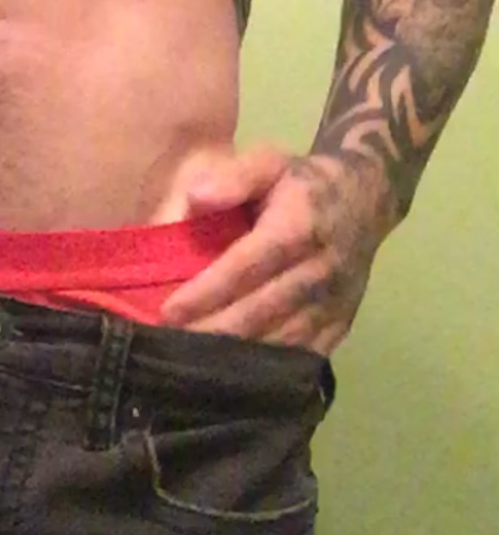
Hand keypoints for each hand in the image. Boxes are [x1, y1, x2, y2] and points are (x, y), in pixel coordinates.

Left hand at [161, 144, 396, 354]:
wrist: (366, 200)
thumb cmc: (303, 182)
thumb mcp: (270, 162)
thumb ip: (234, 177)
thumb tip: (196, 197)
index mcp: (298, 227)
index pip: (247, 266)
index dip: (208, 292)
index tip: (168, 311)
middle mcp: (319, 270)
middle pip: (260, 311)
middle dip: (212, 331)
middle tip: (168, 344)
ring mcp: (334, 303)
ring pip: (281, 340)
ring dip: (235, 355)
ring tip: (191, 363)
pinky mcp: (340, 325)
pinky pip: (301, 354)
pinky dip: (267, 368)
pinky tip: (232, 373)